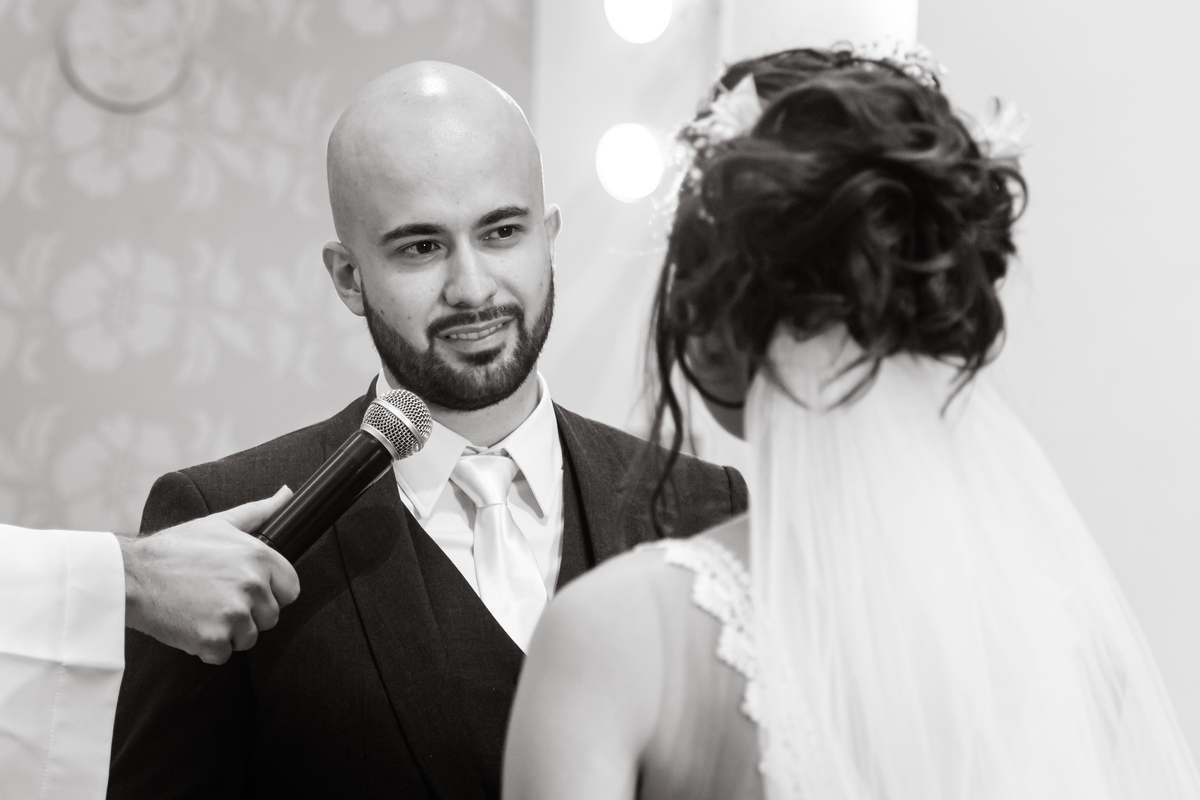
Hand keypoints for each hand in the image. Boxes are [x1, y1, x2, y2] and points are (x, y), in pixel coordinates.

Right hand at [118, 487, 300, 664]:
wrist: (133, 576)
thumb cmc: (176, 549)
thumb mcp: (221, 523)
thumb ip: (259, 511)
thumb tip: (287, 494)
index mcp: (259, 557)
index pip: (291, 590)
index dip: (271, 593)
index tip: (249, 590)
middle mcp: (252, 585)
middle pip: (270, 617)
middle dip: (248, 614)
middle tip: (217, 599)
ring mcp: (233, 614)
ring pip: (248, 638)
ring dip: (229, 632)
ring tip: (203, 610)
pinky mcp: (213, 638)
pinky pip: (224, 654)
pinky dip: (208, 647)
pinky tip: (192, 625)